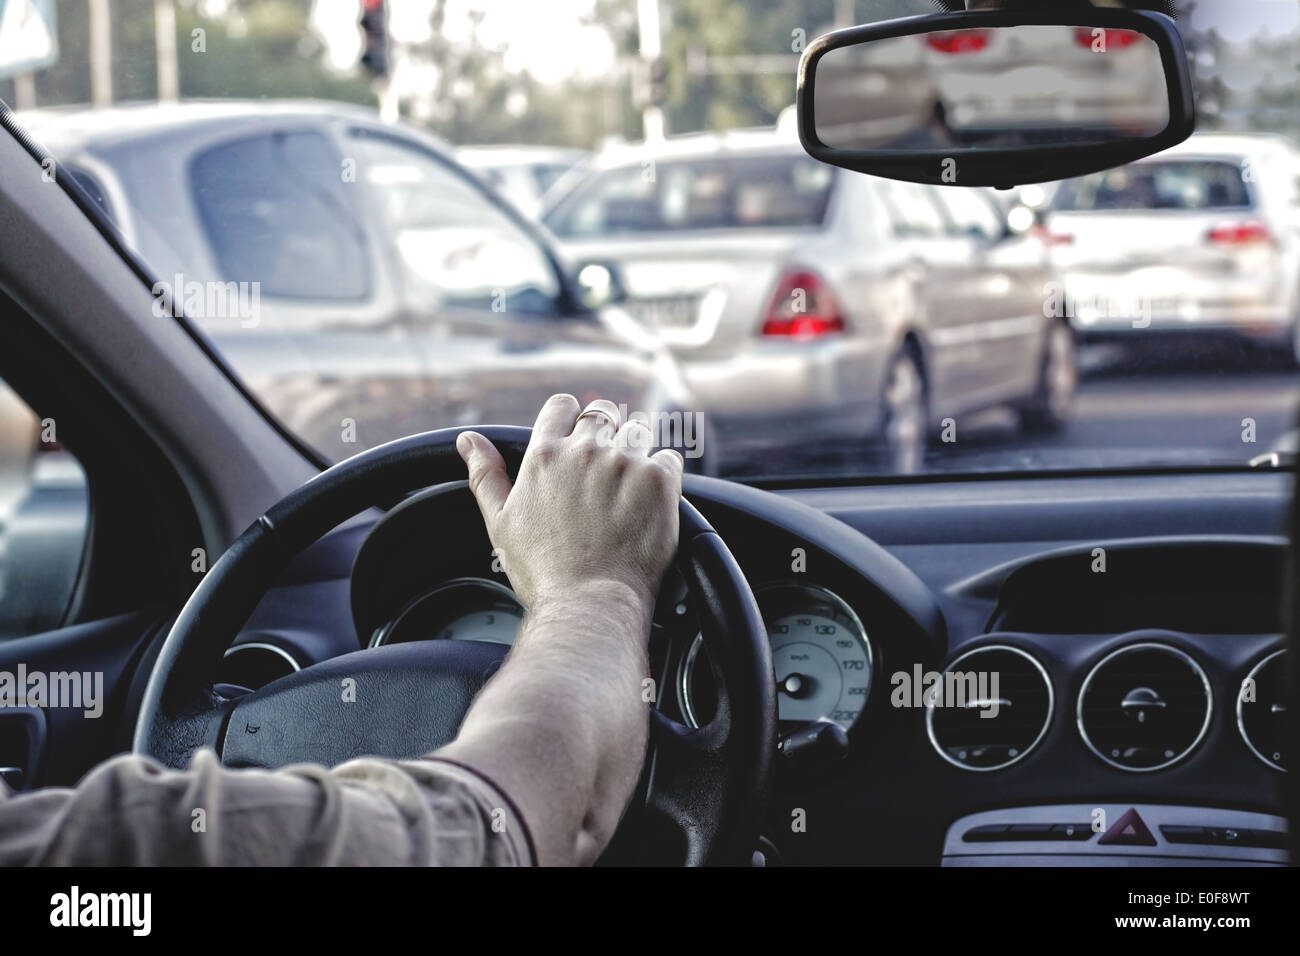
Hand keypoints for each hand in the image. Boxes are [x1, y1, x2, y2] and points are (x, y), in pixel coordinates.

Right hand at [456, 394, 682, 615]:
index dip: (571, 421)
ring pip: (637, 433)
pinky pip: (669, 458)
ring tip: (628, 493)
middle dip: (605, 436)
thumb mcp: (500, 522)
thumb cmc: (543, 571)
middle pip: (603, 415)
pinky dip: (663, 475)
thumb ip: (485, 474)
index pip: (562, 407)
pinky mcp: (658, 481)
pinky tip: (650, 503)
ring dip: (635, 454)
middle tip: (605, 475)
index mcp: (544, 456)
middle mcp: (585, 451)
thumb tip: (468, 440)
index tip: (577, 441)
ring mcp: (624, 462)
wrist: (589, 604)